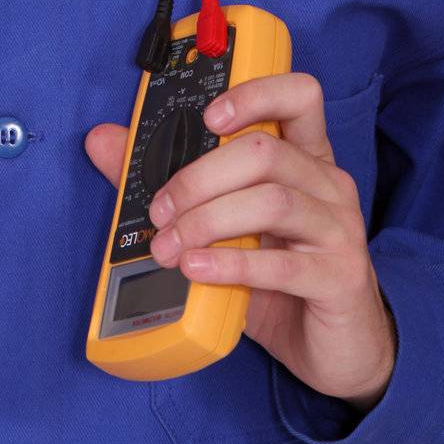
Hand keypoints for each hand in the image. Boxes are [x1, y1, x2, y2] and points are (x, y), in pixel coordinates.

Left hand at [84, 73, 396, 409]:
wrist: (340, 349)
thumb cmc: (282, 277)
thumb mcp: (227, 225)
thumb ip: (171, 180)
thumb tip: (103, 140)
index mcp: (306, 157)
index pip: (299, 96)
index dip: (254, 94)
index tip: (207, 118)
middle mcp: (328, 184)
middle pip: (266, 151)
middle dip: (200, 177)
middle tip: (159, 211)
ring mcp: (339, 230)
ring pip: (272, 201)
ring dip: (207, 221)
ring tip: (168, 247)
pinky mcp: (340, 278)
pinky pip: (282, 264)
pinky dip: (230, 263)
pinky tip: (197, 268)